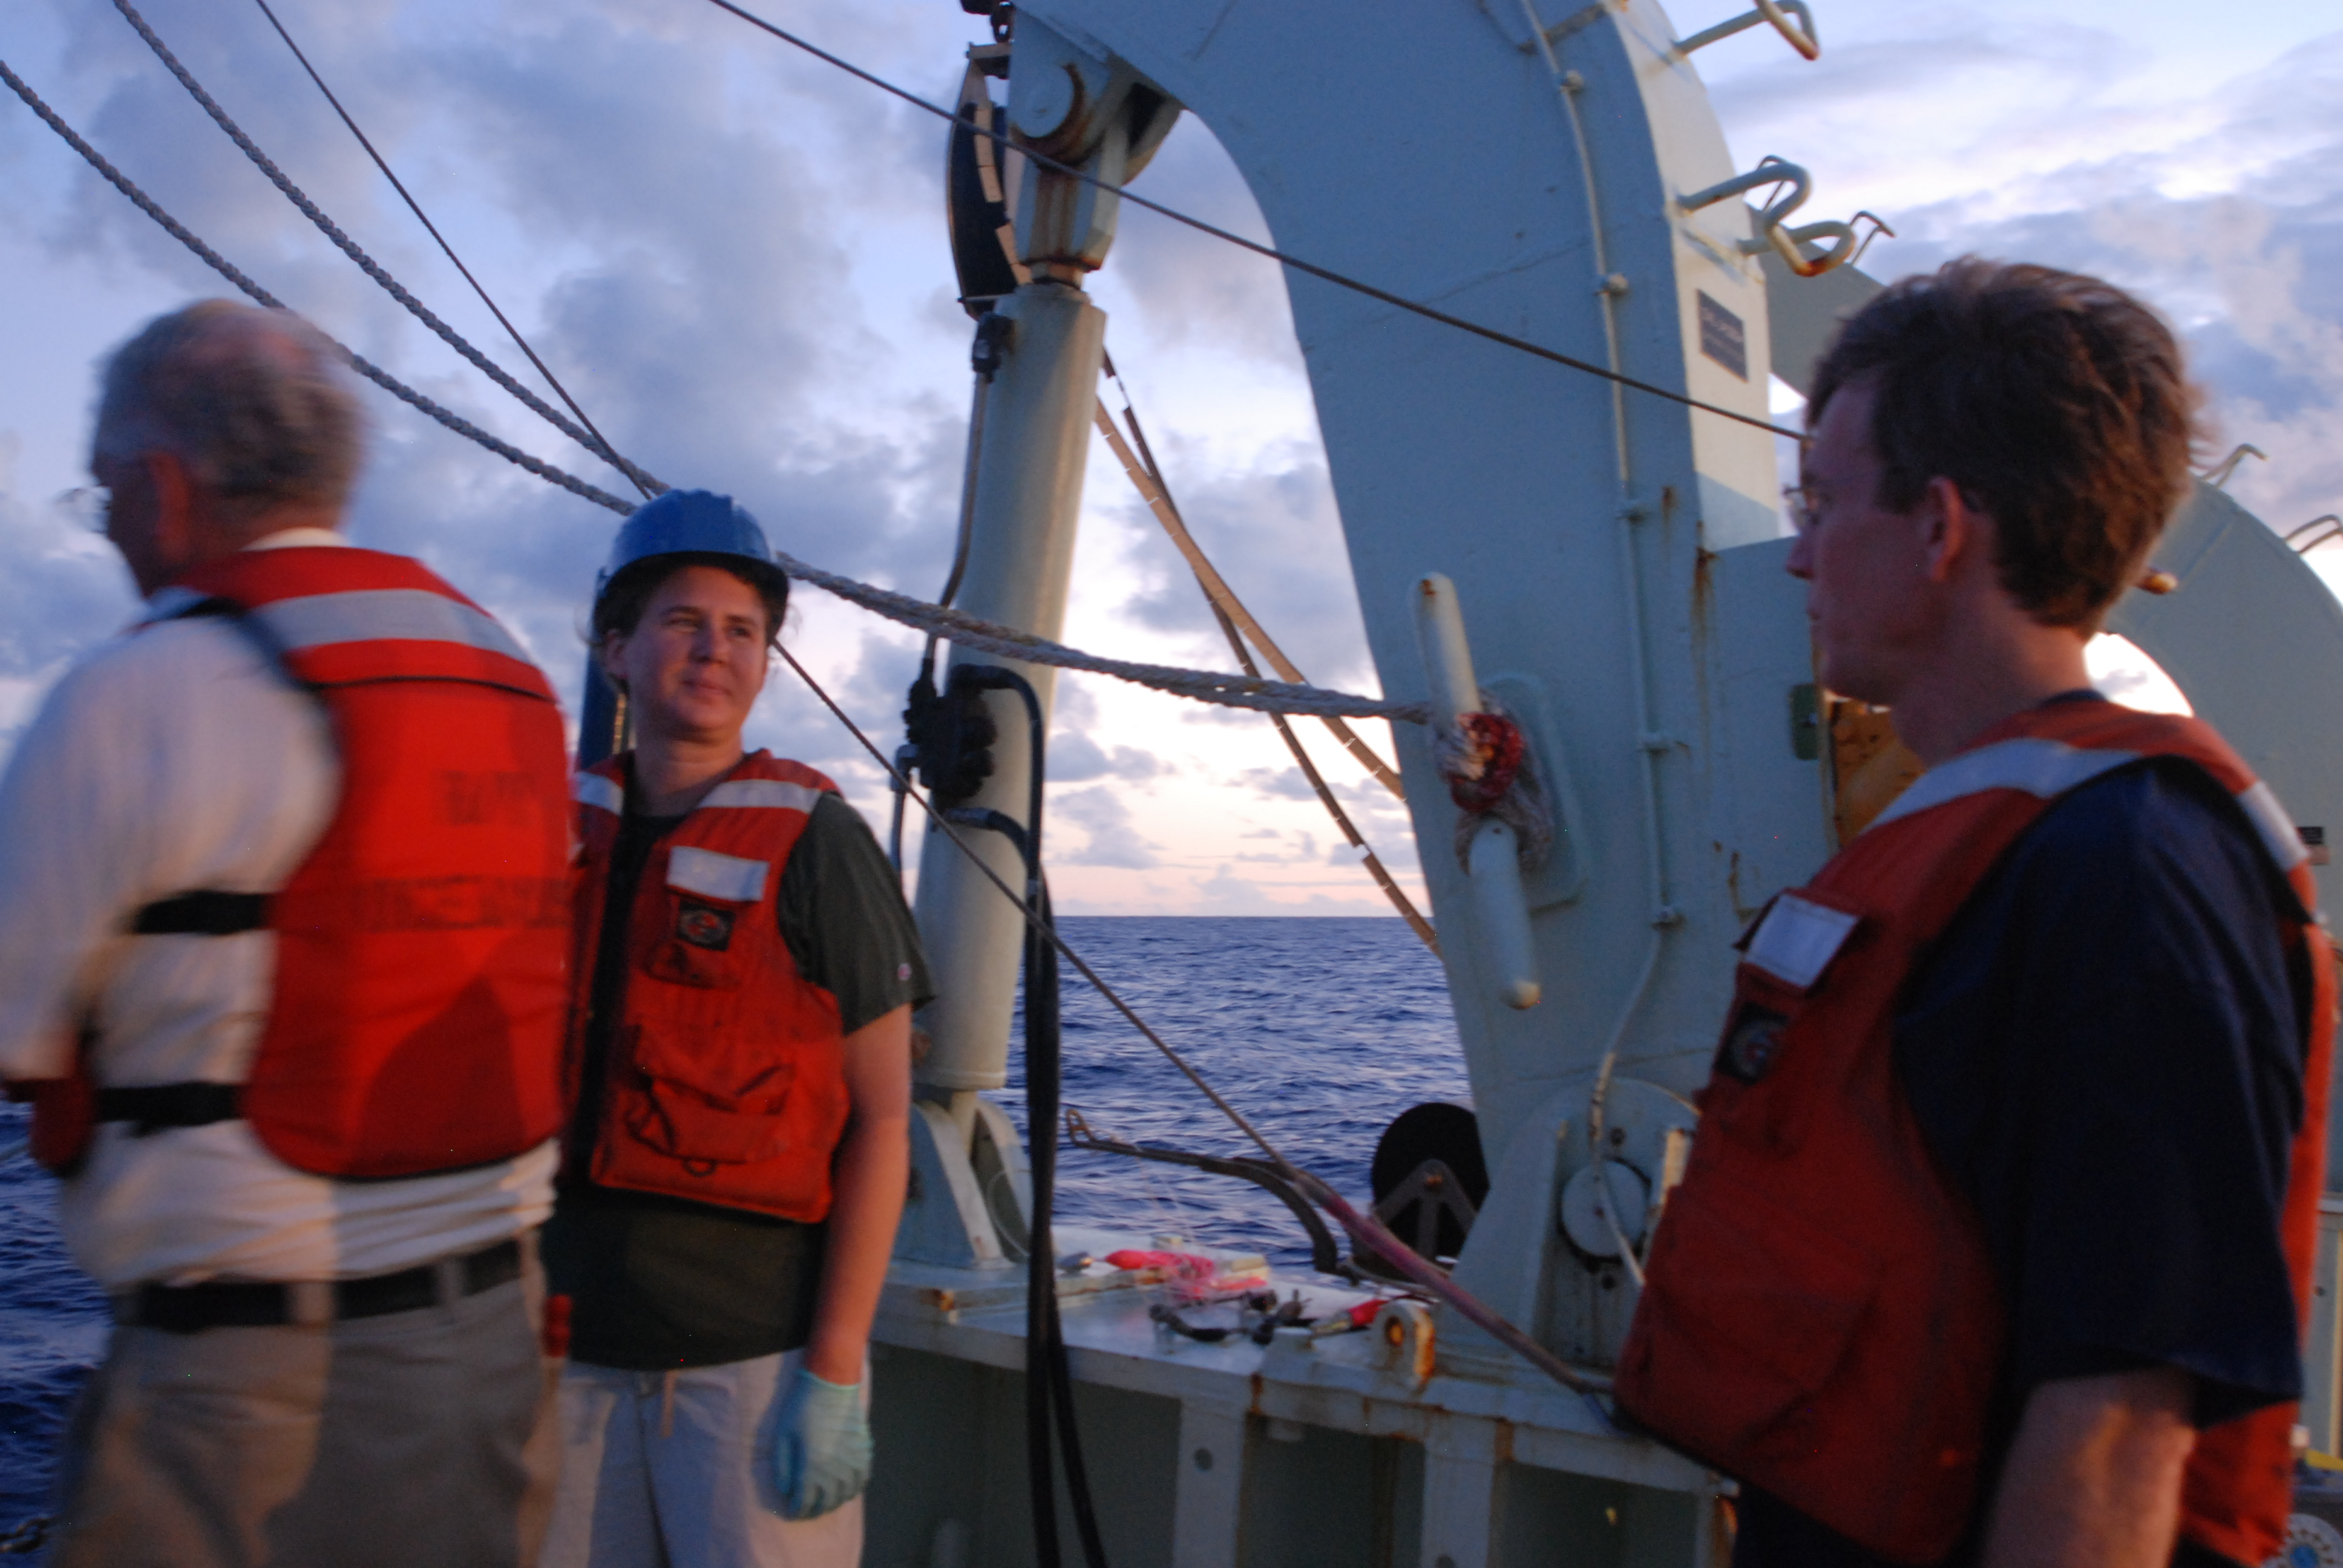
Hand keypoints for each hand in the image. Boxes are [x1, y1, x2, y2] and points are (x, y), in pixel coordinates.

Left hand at [772, 1365, 871, 1520]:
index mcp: (812, 1467)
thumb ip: (782, 1467)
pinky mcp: (864, 1453)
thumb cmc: (802, 1408)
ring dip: (834, 1502)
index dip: (797, 1511)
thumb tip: (785, 1491)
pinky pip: (862, 1480)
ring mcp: (852, 1462)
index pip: (805, 1502)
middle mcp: (834, 1471)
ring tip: (825, 1501)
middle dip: (814, 1510)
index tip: (792, 1510)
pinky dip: (854, 1489)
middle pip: (826, 1503)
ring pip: (845, 1495)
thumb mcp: (783, 1436)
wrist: (831, 1384)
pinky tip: (846, 1489)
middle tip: (806, 1509)